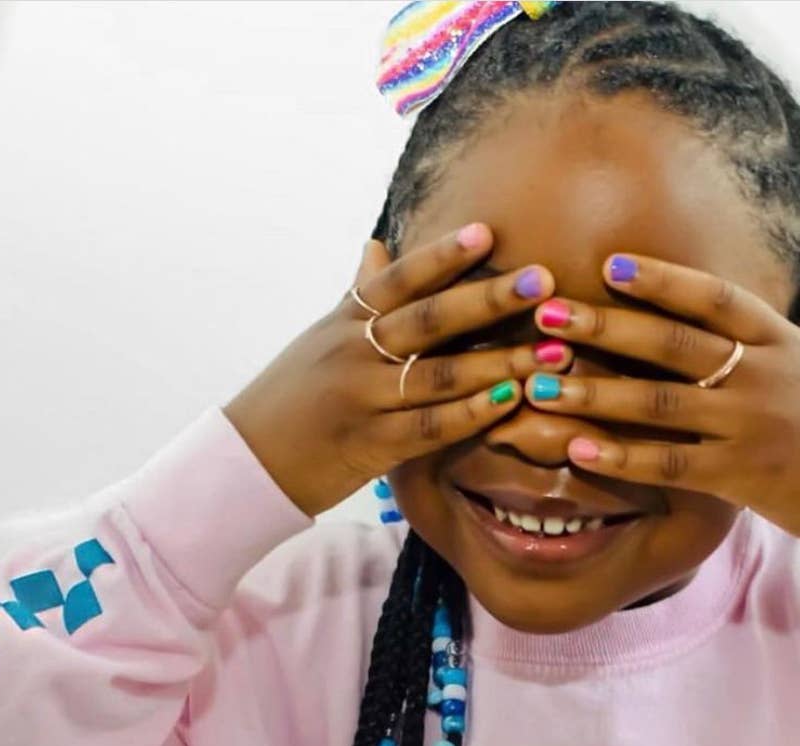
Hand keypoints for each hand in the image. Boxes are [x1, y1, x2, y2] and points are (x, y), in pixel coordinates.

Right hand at [223, 225, 567, 516]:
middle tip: (543, 280)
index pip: (399, 279)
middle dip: (490, 299)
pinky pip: (429, 426)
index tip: (488, 232)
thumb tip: (377, 244)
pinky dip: (471, 413)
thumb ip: (360, 295)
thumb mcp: (322, 337)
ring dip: (499, 361)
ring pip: (438, 374)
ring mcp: (363, 399)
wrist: (248, 460)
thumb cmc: (294, 395)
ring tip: (551, 351)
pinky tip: (509, 400)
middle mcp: (354, 352)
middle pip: (429, 319)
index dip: (443, 256)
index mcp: (346, 321)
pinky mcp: (371, 445)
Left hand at [524, 248, 799, 551]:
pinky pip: (670, 464)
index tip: (611, 266)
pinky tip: (577, 448)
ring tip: (539, 384)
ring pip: (659, 403)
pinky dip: (622, 457)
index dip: (661, 279)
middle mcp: (764, 375)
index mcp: (785, 340)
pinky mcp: (742, 477)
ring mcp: (751, 426)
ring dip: (594, 392)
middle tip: (546, 313)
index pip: (715, 297)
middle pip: (672, 343)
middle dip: (604, 326)